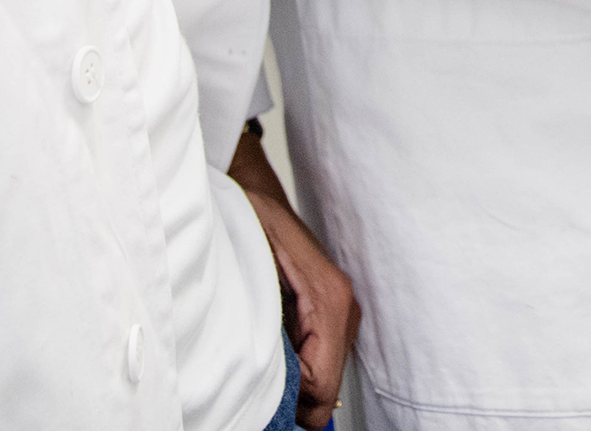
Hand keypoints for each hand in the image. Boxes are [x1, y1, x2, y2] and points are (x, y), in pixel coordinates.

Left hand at [230, 125, 357, 427]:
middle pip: (327, 391)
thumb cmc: (248, 222)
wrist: (252, 192)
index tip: (257, 390)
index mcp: (329, 300)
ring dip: (294, 383)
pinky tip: (272, 353)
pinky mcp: (331, 314)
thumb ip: (264, 326)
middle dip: (294, 397)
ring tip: (258, 366)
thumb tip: (269, 382)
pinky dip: (296, 370)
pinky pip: (318, 363)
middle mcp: (343, 307)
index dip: (289, 399)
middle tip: (252, 386)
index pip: (321, 386)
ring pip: (324, 381)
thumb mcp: (249, 271)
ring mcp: (341, 311)